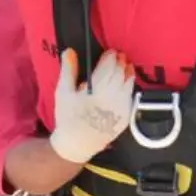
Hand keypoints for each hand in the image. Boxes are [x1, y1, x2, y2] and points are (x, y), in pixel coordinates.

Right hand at [48, 48, 135, 164]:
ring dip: (128, 72)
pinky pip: (131, 97)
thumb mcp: (64, 92)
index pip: (109, 66)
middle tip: (119, 55)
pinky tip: (127, 83)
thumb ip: (69, 70)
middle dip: (120, 62)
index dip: (111, 56)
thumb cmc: (68, 117)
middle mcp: (113, 97)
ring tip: (126, 65)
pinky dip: (129, 87)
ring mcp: (122, 108)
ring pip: (129, 84)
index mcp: (98, 89)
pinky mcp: (126, 116)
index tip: (110, 51)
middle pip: (121, 73)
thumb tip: (70, 51)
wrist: (78, 144)